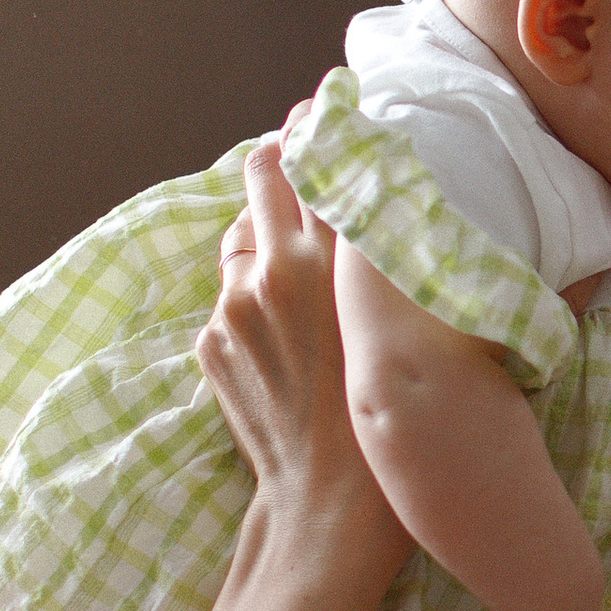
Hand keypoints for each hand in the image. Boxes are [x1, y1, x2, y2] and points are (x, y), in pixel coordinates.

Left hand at [198, 144, 406, 583]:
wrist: (328, 506)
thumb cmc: (389, 421)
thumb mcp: (398, 323)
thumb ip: (383, 255)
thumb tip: (383, 209)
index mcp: (330, 260)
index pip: (319, 161)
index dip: (320, 125)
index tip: (327, 103)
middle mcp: (273, 271)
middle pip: (264, 177)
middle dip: (280, 159)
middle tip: (302, 151)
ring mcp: (233, 308)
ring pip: (242, 238)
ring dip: (265, 234)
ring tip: (301, 254)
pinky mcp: (212, 342)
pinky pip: (230, 295)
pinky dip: (252, 294)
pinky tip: (287, 324)